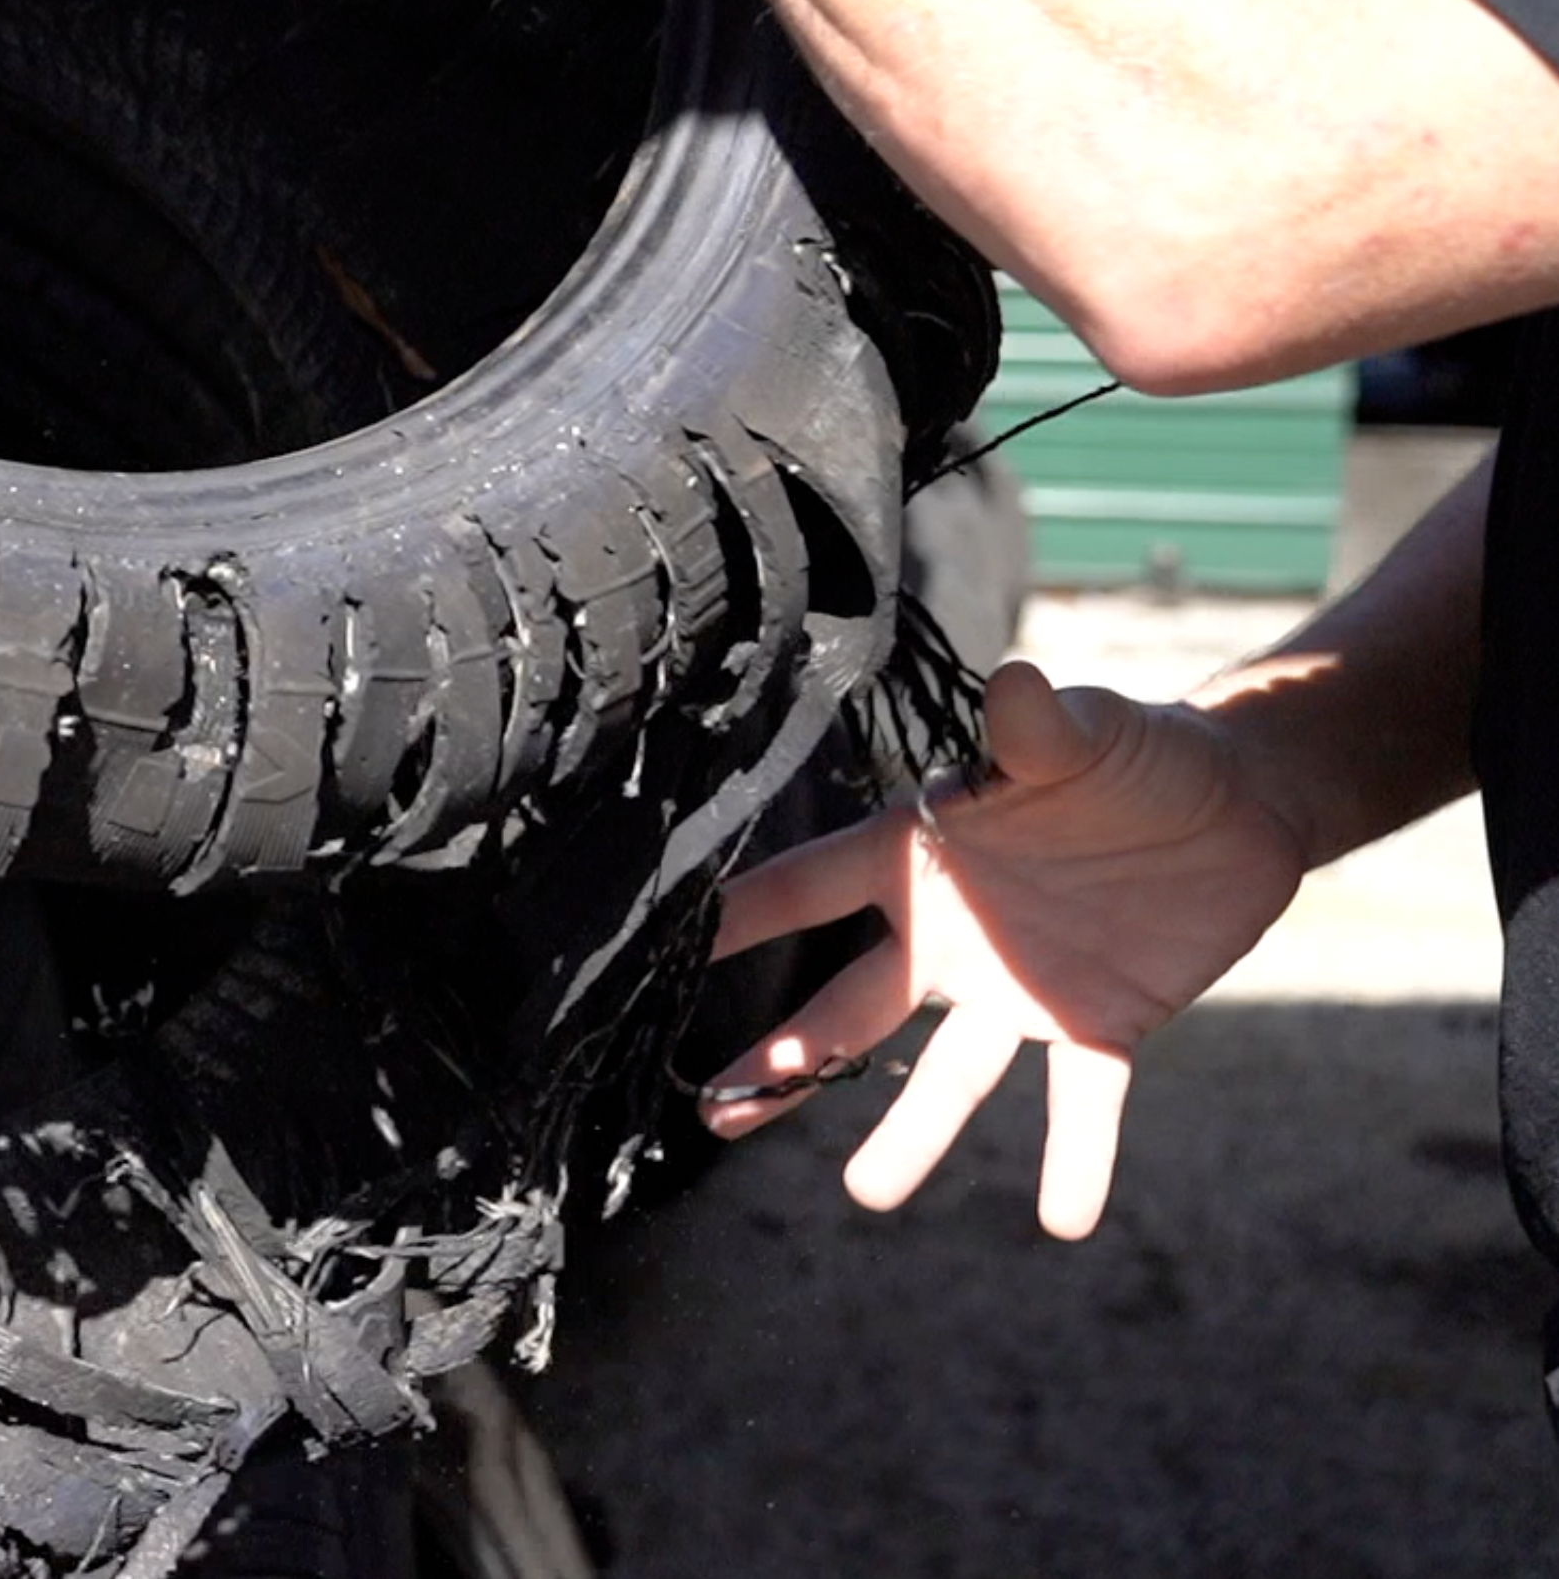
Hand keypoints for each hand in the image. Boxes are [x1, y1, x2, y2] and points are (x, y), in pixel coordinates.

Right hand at [701, 660, 1309, 1238]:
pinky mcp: (1099, 1025)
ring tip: (869, 1195)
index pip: (810, 888)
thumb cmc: (1141, 752)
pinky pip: (1081, 1104)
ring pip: (947, 1076)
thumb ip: (1040, 729)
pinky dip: (1077, 1159)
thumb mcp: (1088, 736)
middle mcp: (950, 935)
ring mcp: (1017, 989)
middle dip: (781, 1061)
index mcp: (922, 858)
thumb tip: (1014, 682)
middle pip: (846, 1005)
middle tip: (716, 1111)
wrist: (1241, 806)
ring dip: (909, 1136)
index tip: (662, 954)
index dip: (740, 918)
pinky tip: (1065, 1220)